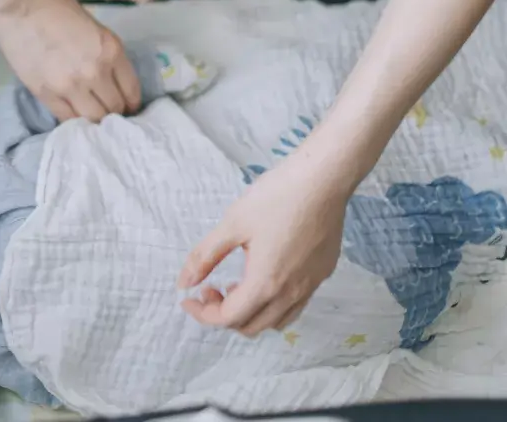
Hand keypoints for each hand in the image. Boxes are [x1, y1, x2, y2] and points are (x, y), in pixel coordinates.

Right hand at [0, 0, 140, 121]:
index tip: (127, 106)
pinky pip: (66, 118)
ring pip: (93, 118)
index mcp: (111, 50)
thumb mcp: (94, 26)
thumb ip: (104, 53)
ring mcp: (70, 86)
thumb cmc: (54, 4)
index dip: (132, 103)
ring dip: (95, 118)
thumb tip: (108, 78)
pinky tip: (74, 116)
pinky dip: (73, 120)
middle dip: (115, 112)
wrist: (17, 3)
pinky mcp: (46, 93)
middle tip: (109, 111)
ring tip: (91, 115)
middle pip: (115, 108)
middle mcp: (96, 72)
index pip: (131, 91)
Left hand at [178, 153, 348, 335]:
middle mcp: (290, 294)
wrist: (323, 180)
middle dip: (224, 314)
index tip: (190, 297)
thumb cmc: (275, 198)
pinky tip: (265, 274)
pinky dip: (273, 304)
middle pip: (252, 326)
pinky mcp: (322, 274)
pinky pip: (295, 305)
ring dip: (250, 312)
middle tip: (211, 287)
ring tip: (237, 283)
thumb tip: (184, 283)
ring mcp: (311, 286)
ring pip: (276, 321)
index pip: (228, 318)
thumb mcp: (232, 224)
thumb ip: (205, 257)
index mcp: (265, 283)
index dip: (203, 313)